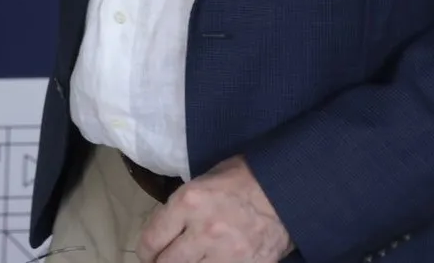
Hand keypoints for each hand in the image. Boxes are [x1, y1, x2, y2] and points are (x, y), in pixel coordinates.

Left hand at [136, 155, 292, 262]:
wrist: (287, 189)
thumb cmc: (243, 178)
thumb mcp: (202, 181)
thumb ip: (181, 205)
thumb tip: (164, 227)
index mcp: (188, 203)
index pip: (152, 239)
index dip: (145, 250)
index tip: (148, 253)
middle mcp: (204, 231)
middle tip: (164, 260)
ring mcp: (227, 254)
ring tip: (188, 260)